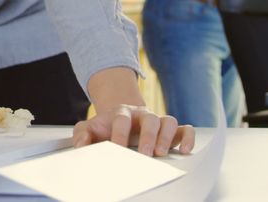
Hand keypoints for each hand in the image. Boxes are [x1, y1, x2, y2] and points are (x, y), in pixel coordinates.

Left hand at [72, 105, 194, 156]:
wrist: (120, 116)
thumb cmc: (106, 126)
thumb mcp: (89, 127)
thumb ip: (82, 134)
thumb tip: (80, 145)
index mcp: (121, 113)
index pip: (122, 120)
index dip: (120, 134)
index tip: (118, 148)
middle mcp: (142, 115)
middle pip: (149, 119)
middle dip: (148, 137)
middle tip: (145, 154)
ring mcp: (157, 120)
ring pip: (169, 122)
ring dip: (166, 137)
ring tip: (161, 153)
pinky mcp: (171, 130)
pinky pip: (184, 129)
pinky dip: (188, 137)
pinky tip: (185, 149)